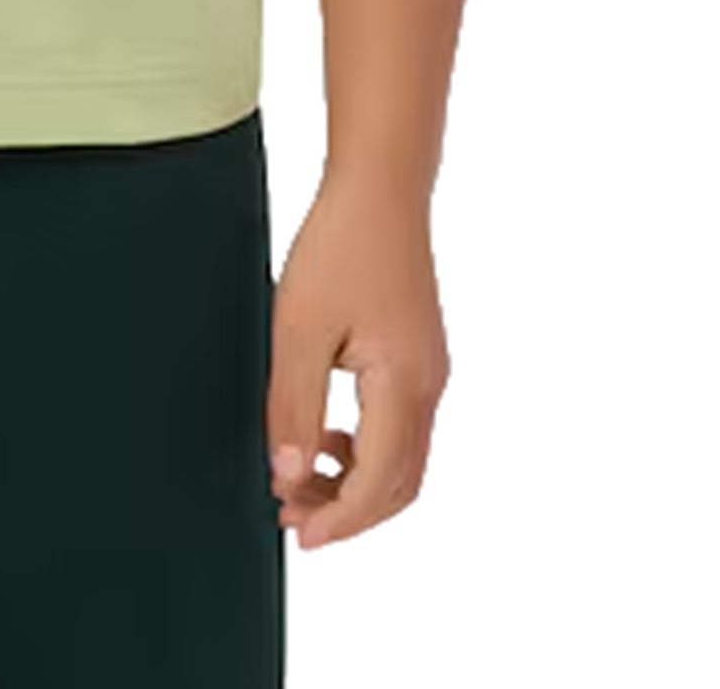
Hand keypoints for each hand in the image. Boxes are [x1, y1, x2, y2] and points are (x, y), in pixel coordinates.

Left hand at [264, 172, 447, 550]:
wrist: (381, 185)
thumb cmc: (339, 245)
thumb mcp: (299, 328)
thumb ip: (294, 408)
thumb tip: (288, 477)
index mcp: (403, 384)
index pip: (378, 484)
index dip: (338, 520)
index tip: (296, 534)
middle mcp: (429, 384)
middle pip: (400, 484)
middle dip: (348, 511)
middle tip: (292, 515)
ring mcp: (431, 369)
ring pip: (404, 459)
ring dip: (356, 482)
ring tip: (300, 478)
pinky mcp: (420, 354)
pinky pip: (402, 426)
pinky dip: (366, 450)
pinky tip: (326, 435)